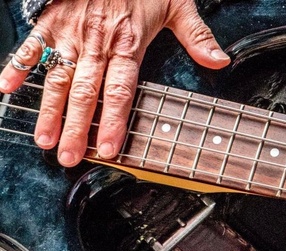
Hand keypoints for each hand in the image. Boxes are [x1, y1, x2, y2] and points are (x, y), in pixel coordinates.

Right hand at [0, 0, 229, 166]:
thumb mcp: (177, 5)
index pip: (120, 91)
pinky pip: (32, 45)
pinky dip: (17, 65)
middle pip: (86, 92)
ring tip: (43, 139)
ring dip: (49, 109)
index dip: (113, 122)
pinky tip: (6, 89)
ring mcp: (72, 33)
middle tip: (69, 157)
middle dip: (76, 128)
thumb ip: (198, 36)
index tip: (106, 149)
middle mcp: (97, 43)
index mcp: (128, 43)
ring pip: (58, 77)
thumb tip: (221, 62)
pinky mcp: (53, 21)